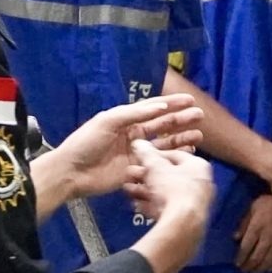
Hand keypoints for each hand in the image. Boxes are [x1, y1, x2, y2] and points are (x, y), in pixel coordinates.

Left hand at [49, 95, 200, 202]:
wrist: (71, 172)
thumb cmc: (86, 143)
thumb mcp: (108, 121)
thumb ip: (134, 114)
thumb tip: (160, 106)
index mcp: (125, 120)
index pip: (152, 108)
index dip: (171, 104)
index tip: (189, 100)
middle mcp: (133, 135)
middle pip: (162, 125)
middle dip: (180, 120)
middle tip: (200, 116)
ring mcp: (136, 153)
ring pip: (163, 144)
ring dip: (180, 138)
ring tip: (199, 135)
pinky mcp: (136, 170)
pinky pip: (158, 162)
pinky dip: (173, 158)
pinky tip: (186, 154)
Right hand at [124, 138, 213, 231]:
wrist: (182, 225)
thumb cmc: (173, 189)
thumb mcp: (156, 167)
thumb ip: (146, 154)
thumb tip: (139, 142)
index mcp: (198, 166)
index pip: (176, 154)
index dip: (155, 155)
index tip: (140, 157)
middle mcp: (200, 183)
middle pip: (169, 175)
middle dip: (146, 175)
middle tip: (130, 174)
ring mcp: (193, 202)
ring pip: (165, 193)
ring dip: (145, 190)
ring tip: (128, 189)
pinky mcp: (186, 218)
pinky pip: (166, 208)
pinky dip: (151, 205)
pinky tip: (136, 205)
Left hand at [234, 191, 271, 272]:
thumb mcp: (254, 207)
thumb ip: (244, 223)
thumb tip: (235, 238)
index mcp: (256, 228)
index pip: (245, 248)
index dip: (240, 258)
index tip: (237, 264)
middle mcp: (266, 239)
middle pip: (255, 258)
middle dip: (248, 266)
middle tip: (244, 270)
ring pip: (267, 261)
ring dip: (259, 269)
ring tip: (254, 272)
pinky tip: (269, 269)